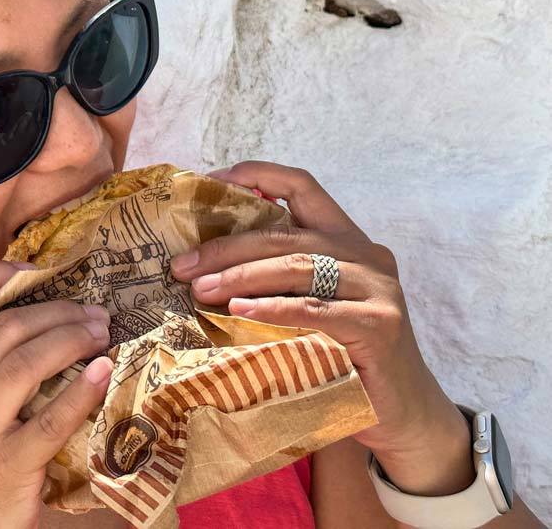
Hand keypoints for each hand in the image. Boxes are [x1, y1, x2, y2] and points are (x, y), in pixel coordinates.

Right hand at [0, 260, 113, 528]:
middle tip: (94, 313)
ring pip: (25, 362)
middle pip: (5, 326)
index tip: (35, 271)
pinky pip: (49, 420)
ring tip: (103, 334)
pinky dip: (80, 392)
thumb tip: (44, 331)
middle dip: (57, 310)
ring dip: (72, 339)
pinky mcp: (5, 467)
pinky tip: (103, 373)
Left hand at [169, 160, 469, 485]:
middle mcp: (366, 255)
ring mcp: (378, 288)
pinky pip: (316, 310)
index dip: (258, 174)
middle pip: (286, 234)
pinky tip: (240, 311)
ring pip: (297, 267)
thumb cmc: (344, 355)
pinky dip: (273, 309)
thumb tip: (201, 267)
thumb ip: (277, 278)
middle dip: (228, 247)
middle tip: (184, 266)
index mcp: (346, 239)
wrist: (403, 413)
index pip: (303, 187)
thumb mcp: (311, 305)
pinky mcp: (380, 324)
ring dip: (241, 276)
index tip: (211, 181)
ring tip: (200, 290)